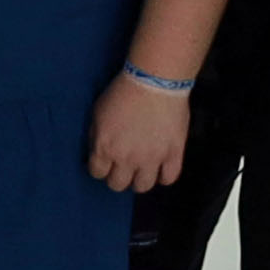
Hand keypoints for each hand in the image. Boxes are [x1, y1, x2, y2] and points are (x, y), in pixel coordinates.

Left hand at [88, 73, 193, 193]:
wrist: (154, 82)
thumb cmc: (122, 93)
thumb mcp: (97, 113)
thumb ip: (96, 137)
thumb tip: (97, 152)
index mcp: (105, 149)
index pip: (97, 173)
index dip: (100, 168)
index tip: (104, 162)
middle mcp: (127, 159)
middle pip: (118, 185)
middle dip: (117, 177)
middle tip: (122, 166)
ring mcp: (152, 159)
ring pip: (142, 187)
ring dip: (139, 180)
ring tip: (141, 170)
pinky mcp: (173, 155)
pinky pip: (169, 178)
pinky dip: (164, 176)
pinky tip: (160, 168)